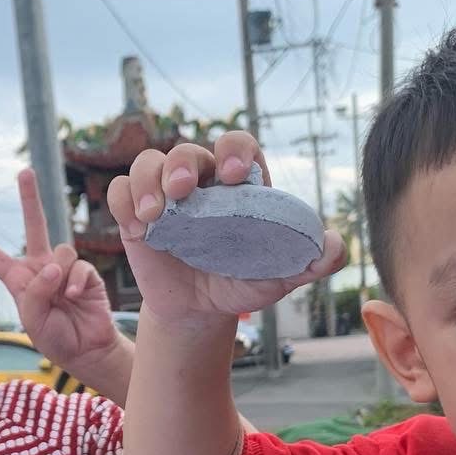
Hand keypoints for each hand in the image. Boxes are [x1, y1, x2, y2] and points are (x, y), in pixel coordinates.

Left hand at [0, 169, 121, 372]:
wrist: (87, 350)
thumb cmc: (56, 338)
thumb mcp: (33, 319)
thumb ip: (35, 291)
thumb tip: (53, 265)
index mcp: (19, 280)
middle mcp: (41, 268)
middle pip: (35, 226)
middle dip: (29, 198)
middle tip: (25, 171)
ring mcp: (64, 269)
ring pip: (60, 251)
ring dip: (59, 274)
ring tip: (62, 297)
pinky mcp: (86, 273)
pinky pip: (79, 266)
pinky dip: (76, 281)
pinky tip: (75, 296)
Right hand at [107, 132, 346, 324]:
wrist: (201, 309)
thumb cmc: (243, 281)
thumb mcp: (281, 275)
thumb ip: (313, 260)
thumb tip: (335, 246)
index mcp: (238, 183)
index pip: (237, 145)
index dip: (235, 151)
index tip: (236, 175)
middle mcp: (200, 181)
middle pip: (187, 151)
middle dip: (183, 164)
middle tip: (184, 190)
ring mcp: (164, 194)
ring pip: (148, 163)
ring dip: (148, 182)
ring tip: (155, 216)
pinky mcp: (134, 214)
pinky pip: (120, 192)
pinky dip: (124, 203)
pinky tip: (138, 228)